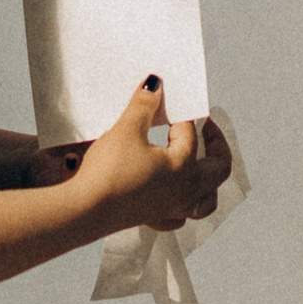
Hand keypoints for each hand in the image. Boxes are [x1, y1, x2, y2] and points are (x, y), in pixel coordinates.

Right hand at [70, 81, 233, 234]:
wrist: (84, 210)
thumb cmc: (109, 172)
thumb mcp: (126, 130)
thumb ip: (143, 105)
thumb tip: (155, 85)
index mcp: (184, 166)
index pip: (189, 133)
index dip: (180, 115)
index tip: (167, 103)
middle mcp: (184, 191)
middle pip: (218, 170)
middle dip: (218, 146)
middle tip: (208, 129)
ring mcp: (170, 208)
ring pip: (205, 202)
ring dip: (209, 184)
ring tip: (202, 169)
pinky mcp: (151, 218)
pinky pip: (177, 217)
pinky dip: (182, 207)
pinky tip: (173, 197)